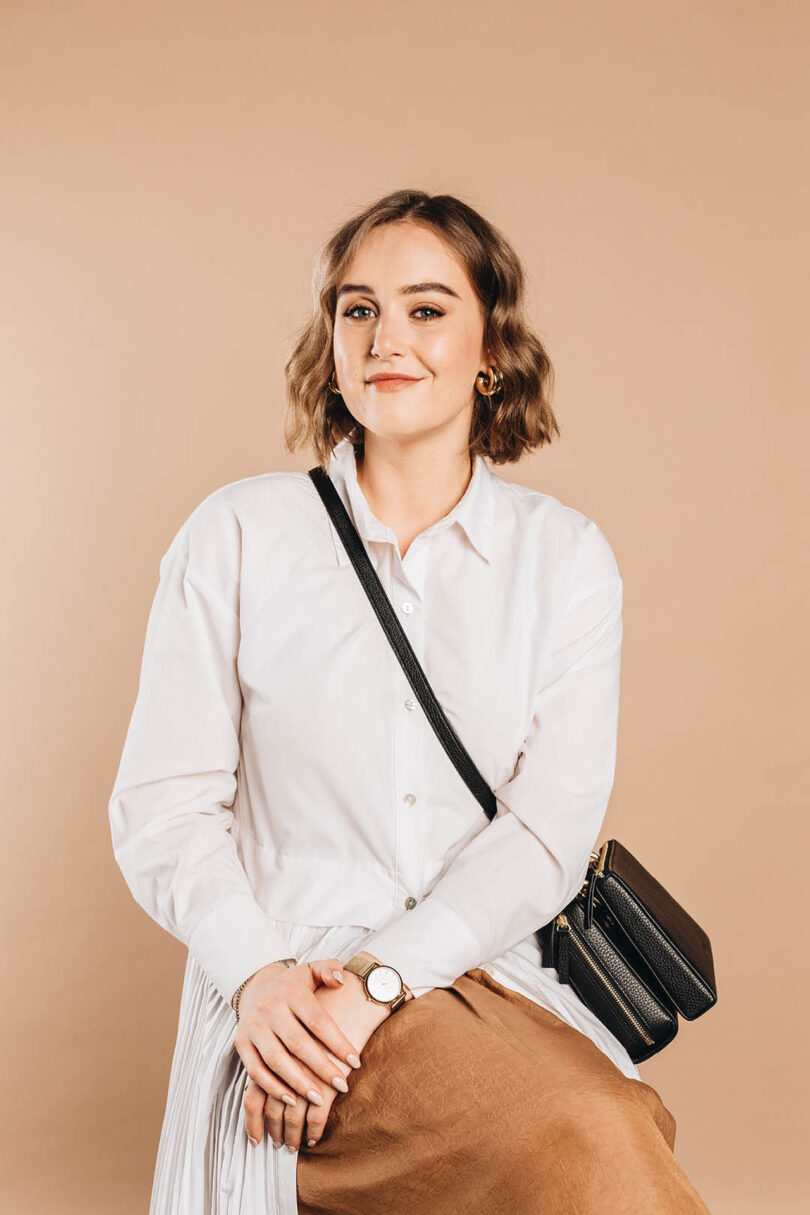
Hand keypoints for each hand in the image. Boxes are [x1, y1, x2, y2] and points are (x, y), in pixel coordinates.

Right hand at [234, 955, 364, 1143]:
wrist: (256, 986)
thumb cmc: (294, 984)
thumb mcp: (312, 970)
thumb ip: (330, 969)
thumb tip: (341, 980)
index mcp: (292, 992)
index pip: (318, 1020)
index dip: (338, 1043)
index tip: (356, 1063)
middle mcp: (270, 1008)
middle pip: (298, 1043)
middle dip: (321, 1068)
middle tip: (342, 1086)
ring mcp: (254, 1026)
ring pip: (276, 1060)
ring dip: (298, 1083)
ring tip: (319, 1100)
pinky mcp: (241, 1042)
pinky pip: (255, 1070)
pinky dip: (272, 1087)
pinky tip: (291, 1101)